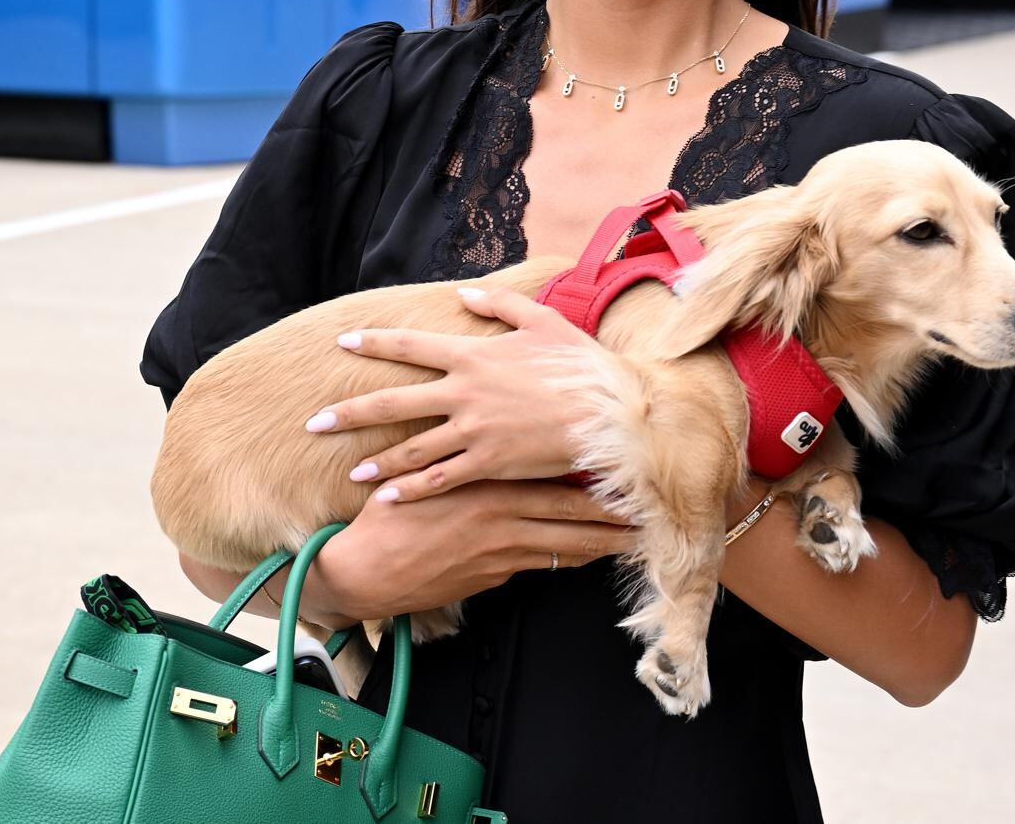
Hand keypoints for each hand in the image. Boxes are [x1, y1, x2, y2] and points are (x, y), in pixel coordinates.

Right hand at [299, 480, 636, 624]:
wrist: (363, 570)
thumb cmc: (389, 516)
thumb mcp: (425, 475)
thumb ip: (465, 459)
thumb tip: (499, 441)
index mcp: (484, 476)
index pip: (548, 472)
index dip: (589, 471)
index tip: (624, 465)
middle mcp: (498, 509)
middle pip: (570, 511)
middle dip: (613, 514)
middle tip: (651, 510)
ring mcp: (499, 546)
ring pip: (565, 543)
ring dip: (603, 541)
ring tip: (638, 537)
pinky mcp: (494, 574)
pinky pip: (544, 564)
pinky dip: (572, 559)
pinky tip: (592, 557)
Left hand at [308, 286, 622, 500]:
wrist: (607, 411)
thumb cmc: (579, 364)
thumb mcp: (542, 321)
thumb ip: (499, 304)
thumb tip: (462, 294)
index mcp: (473, 355)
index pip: (410, 346)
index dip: (374, 343)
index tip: (343, 342)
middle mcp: (464, 393)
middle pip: (394, 403)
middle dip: (350, 413)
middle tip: (314, 423)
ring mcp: (474, 431)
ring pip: (412, 449)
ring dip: (378, 462)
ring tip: (350, 471)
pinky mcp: (488, 463)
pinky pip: (440, 480)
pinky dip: (411, 491)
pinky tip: (387, 500)